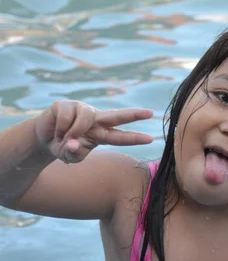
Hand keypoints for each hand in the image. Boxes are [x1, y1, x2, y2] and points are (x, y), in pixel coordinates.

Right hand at [35, 100, 152, 163]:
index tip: (151, 139)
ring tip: (64, 139)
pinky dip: (60, 129)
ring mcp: (83, 109)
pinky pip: (66, 118)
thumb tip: (73, 143)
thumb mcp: (69, 156)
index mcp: (101, 134)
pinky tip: (57, 130)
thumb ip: (74, 153)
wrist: (45, 138)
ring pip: (85, 118)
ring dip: (73, 132)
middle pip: (117, 116)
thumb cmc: (63, 147)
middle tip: (150, 112)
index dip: (135, 138)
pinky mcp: (67, 104)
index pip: (120, 137)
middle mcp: (96, 120)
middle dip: (134, 114)